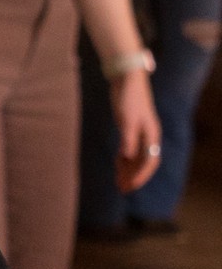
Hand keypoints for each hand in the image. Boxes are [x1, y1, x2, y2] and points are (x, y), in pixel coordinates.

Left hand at [112, 68, 163, 193]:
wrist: (127, 79)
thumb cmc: (129, 98)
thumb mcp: (127, 119)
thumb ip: (128, 138)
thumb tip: (128, 157)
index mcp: (151, 135)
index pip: (150, 161)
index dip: (141, 175)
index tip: (131, 186)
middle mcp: (148, 136)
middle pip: (143, 162)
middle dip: (134, 176)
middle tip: (122, 189)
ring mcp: (139, 132)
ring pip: (136, 157)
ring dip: (128, 170)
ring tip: (119, 183)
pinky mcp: (130, 128)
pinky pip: (129, 149)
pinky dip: (124, 159)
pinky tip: (117, 166)